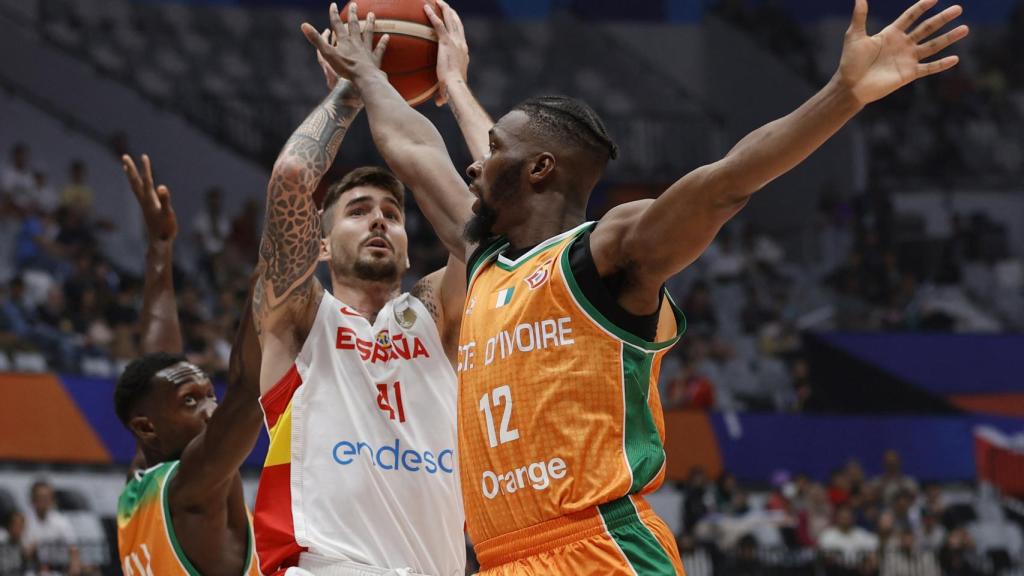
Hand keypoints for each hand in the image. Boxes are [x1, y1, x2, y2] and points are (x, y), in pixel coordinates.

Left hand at [122, 154, 176, 241]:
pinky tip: (139, 184)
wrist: (159, 243)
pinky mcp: (147, 208)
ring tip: (126, 166)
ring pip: (135, 187)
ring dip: (131, 175)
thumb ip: (164, 200)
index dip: (145, 169)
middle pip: (135, 182)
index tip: (144, 156)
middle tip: (124, 156)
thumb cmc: (165, 229)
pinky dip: (137, 184)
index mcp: (149, 200)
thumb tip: (161, 187)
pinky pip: (140, 192)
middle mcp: (144, 201)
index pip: (147, 181)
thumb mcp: (168, 214)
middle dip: (130, 169)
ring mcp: (145, 204)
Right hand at [302, 2, 389, 82]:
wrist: (363, 78)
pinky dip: (383, 42)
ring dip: (370, 23)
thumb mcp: (327, 54)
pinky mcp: (374, 59)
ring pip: (368, 33)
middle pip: (354, 25)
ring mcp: (366, 49)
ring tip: (372, 14)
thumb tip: (303, 25)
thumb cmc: (345, 67)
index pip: (337, 24)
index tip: (333, 5)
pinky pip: (379, 49)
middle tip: (354, 4)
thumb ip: (316, 39)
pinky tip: (387, 36)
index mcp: (343, 41)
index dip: (333, 14)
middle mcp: (356, 42)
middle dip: (352, 15)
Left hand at [425, 0, 468, 105]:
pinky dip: (432, 14)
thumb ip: (442, 93)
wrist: (455, 85)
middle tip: (446, 5)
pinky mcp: (446, 41)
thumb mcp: (447, 88)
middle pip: (457, 24)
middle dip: (452, 13)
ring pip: (450, 19)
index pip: (461, 36)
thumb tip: (438, 103)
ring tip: (438, 0)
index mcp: (463, 52)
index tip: (453, 21)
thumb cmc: (453, 89)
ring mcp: (455, 41)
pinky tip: (425, 7)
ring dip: (444, 8)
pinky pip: (438, 24)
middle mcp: (461, 44)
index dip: (457, 27)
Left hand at [836, 0, 967, 104]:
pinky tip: (955, 58)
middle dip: (942, 19)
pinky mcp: (909, 73)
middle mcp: (903, 44)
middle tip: (958, 9)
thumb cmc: (850, 62)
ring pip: (932, 46)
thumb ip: (860, 17)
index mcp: (891, 33)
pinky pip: (928, 68)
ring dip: (948, 38)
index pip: (910, 16)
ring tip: (965, 28)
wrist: (850, 86)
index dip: (922, 7)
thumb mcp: (855, 36)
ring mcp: (907, 58)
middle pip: (927, 28)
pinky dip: (941, 64)